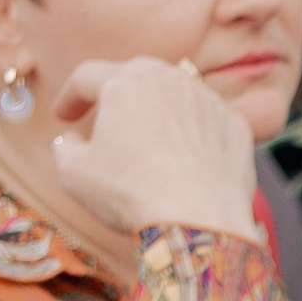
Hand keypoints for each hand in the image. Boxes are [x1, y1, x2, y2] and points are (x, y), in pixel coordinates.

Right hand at [50, 57, 257, 241]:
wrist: (200, 223)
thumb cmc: (132, 195)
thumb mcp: (75, 174)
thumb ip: (66, 149)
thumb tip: (71, 142)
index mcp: (126, 80)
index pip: (88, 77)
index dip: (70, 96)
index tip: (64, 116)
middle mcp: (171, 79)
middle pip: (137, 78)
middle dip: (118, 95)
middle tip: (109, 118)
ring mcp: (209, 101)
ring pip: (177, 98)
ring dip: (161, 115)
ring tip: (151, 143)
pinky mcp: (237, 127)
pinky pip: (209, 125)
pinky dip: (196, 137)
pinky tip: (188, 162)